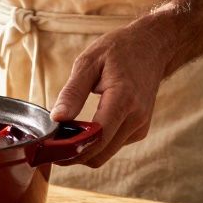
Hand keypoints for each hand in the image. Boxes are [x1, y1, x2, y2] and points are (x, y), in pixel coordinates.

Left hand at [49, 19, 175, 167]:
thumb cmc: (118, 50)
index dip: (72, 149)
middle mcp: (136, 117)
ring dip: (85, 150)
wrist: (151, 47)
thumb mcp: (88, 62)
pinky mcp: (140, 129)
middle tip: (51, 146)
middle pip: (101, 153)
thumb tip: (56, 118)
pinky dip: (97, 143)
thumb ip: (72, 92)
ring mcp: (140, 125)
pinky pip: (113, 145)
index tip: (50, 149)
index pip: (98, 137)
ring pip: (106, 153)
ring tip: (64, 136)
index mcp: (123, 98)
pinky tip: (84, 130)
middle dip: (75, 155)